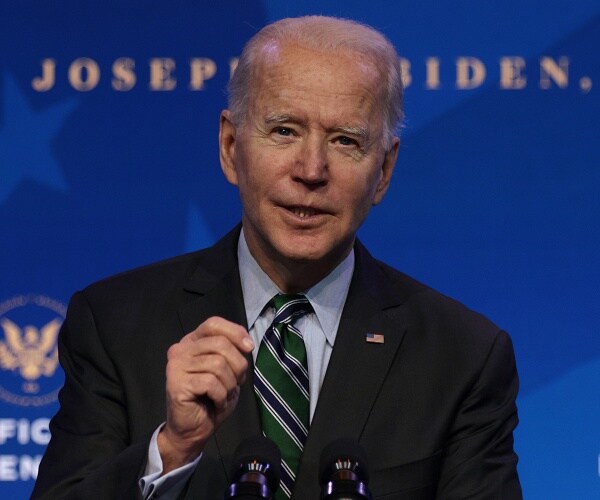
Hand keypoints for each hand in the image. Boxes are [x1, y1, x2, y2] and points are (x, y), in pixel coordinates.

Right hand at [158, 316, 254, 472]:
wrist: (192, 430)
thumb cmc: (211, 399)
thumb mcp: (228, 371)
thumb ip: (233, 352)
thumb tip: (247, 344)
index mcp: (192, 342)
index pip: (213, 324)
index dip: (235, 332)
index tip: (249, 347)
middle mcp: (180, 349)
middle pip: (220, 344)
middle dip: (237, 365)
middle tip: (235, 384)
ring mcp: (176, 365)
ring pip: (218, 364)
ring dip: (229, 385)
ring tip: (224, 396)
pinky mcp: (176, 383)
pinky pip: (211, 383)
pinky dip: (221, 396)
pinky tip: (216, 404)